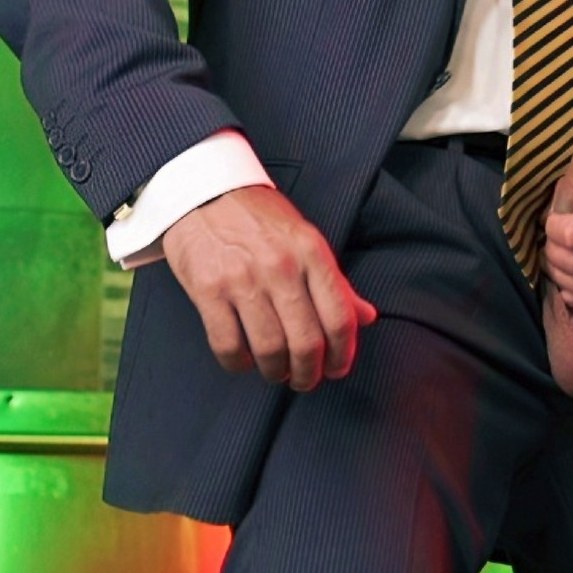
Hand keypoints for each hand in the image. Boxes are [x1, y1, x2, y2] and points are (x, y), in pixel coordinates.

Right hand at [162, 184, 377, 390]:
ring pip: (269, 349)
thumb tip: (367, 317)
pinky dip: (238, 363)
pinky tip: (244, 361)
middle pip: (306, 342)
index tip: (337, 369)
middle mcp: (281, 266)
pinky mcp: (208, 290)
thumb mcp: (306, 240)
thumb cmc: (261, 220)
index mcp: (312, 252)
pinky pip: (228, 345)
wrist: (205, 192)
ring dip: (275, 372)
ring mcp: (242, 279)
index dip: (343, 354)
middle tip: (305, 380)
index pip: (340, 317)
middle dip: (309, 373)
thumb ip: (336, 282)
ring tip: (276, 372)